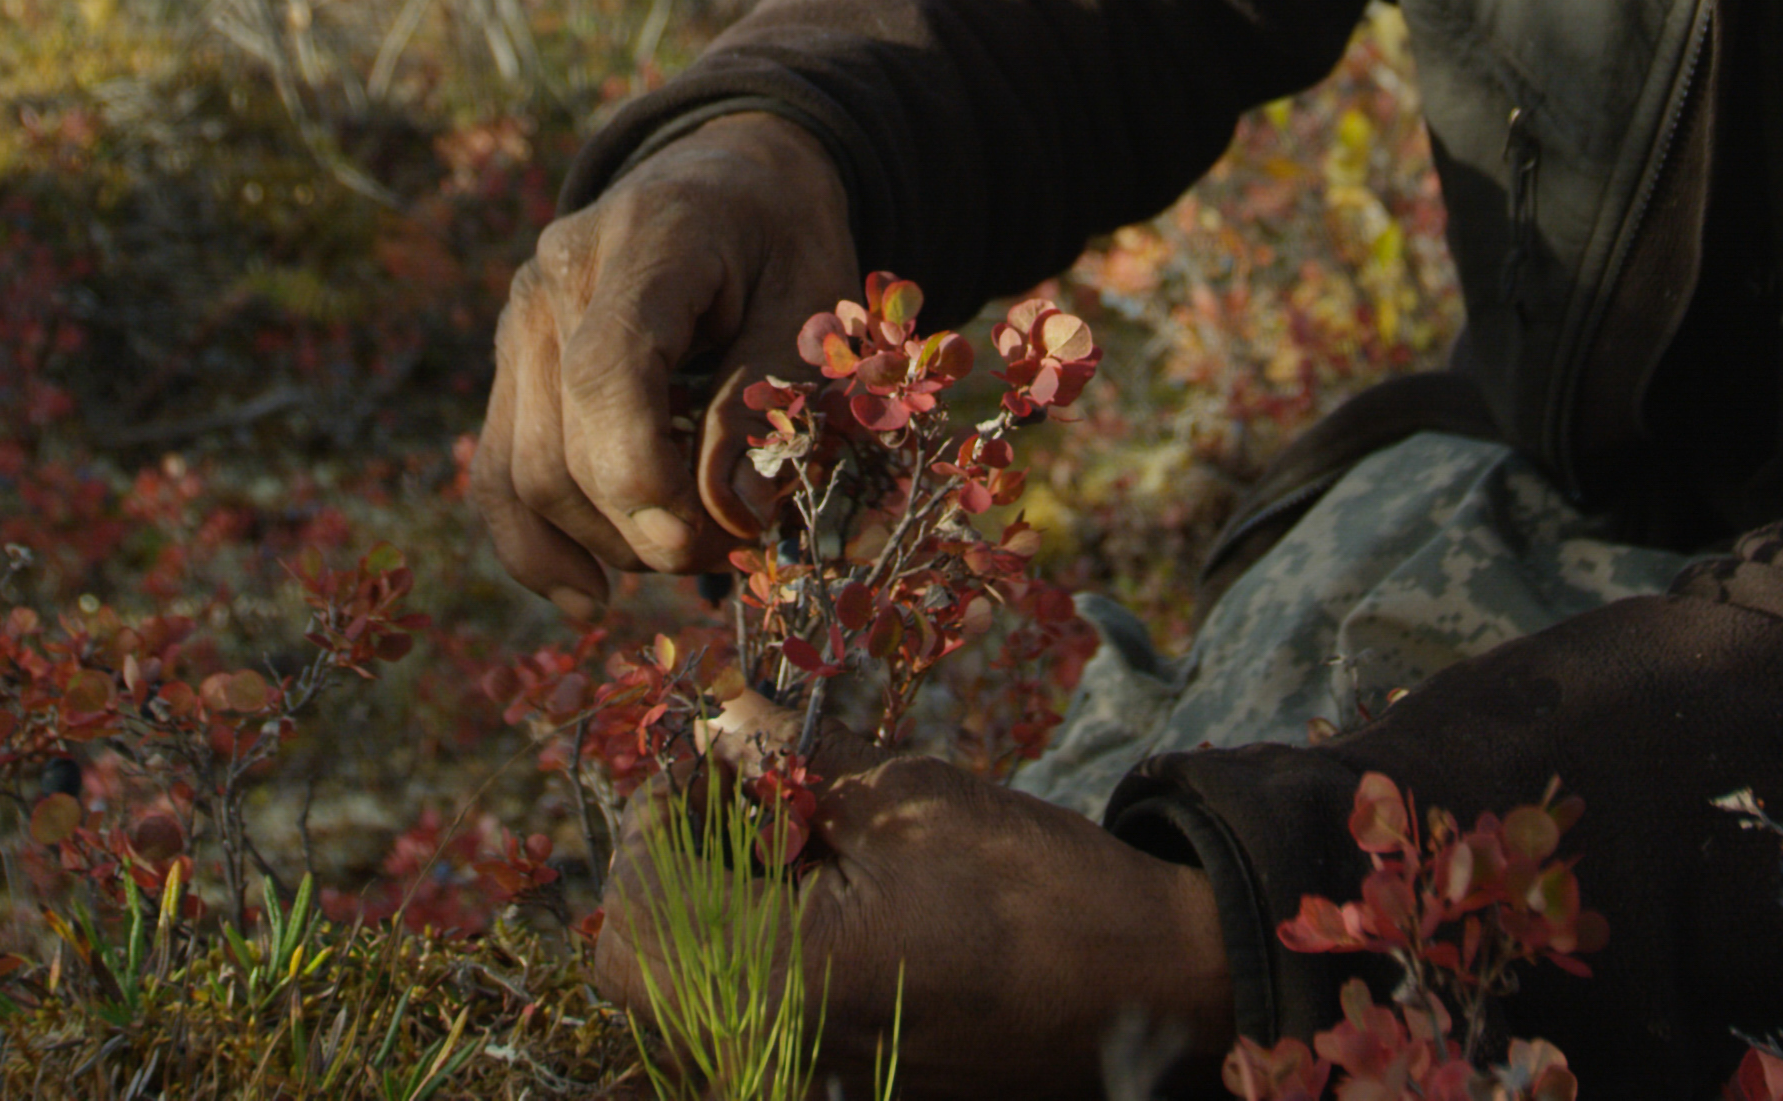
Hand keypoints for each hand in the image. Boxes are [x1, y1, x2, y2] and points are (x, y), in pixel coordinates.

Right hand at [473, 112, 857, 615]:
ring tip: (695, 552)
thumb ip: (770, 403)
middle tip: (738, 549)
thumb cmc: (784, 241)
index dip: (644, 474)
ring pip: (523, 475)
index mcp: (647, 238)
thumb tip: (732, 517)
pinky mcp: (508, 363)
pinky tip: (586, 596)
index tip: (708, 537)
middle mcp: (557, 276)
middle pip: (563, 446)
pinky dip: (535, 545)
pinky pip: (497, 472)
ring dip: (607, 543)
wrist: (728, 179)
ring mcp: (518, 320)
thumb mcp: (815, 304)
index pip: (606, 371)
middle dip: (646, 529)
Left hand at [597, 752, 1231, 1100]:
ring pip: (694, 995)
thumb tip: (722, 718)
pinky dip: (761, 949)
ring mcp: (810, 1072)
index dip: (656, 821)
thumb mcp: (905, 795)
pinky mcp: (845, 1077)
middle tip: (743, 798)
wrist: (1145, 982)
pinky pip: (756, 1013)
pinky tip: (827, 895)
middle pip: (646, 966)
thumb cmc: (1033, 882)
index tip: (713, 761)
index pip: (636, 908)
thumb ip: (791, 763)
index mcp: (779, 979)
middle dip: (674, 869)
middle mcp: (775, 1045)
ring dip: (713, 909)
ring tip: (791, 842)